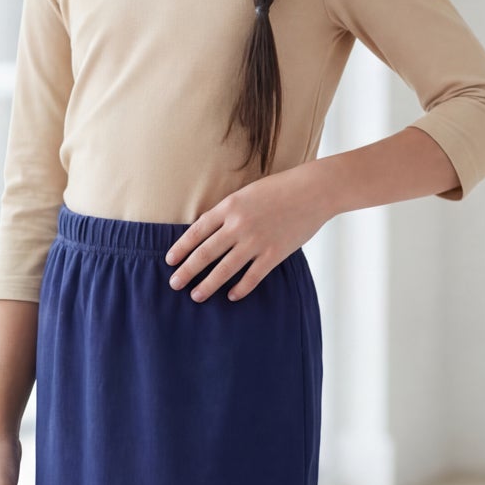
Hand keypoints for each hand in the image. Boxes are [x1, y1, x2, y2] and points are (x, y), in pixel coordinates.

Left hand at [164, 168, 327, 301]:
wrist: (314, 191)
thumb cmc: (280, 189)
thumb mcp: (247, 193)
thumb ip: (228, 212)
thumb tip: (207, 232)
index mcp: (229, 207)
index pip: (197, 232)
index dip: (181, 248)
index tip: (170, 261)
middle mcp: (239, 225)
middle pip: (205, 253)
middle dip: (187, 271)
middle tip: (174, 284)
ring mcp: (257, 241)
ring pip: (224, 269)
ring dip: (207, 285)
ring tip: (196, 295)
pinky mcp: (275, 254)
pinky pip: (252, 277)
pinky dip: (240, 288)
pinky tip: (231, 296)